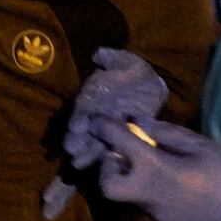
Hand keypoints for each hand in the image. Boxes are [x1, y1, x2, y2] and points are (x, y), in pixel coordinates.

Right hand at [62, 48, 169, 171]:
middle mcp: (97, 111)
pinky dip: (106, 156)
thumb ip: (112, 58)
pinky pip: (112, 146)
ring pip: (95, 139)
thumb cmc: (133, 71)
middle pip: (85, 126)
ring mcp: (107, 125)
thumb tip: (98, 54)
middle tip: (71, 150)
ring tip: (78, 163)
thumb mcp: (125, 61)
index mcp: (95, 93)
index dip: (80, 116)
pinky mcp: (120, 136)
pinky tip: (101, 165)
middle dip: (77, 138)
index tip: (75, 127)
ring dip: (87, 151)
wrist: (149, 84)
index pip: (85, 105)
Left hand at [95, 117, 220, 220]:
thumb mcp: (197, 143)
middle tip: (122, 155)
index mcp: (156, 169)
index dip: (105, 130)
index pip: (120, 145)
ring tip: (153, 167)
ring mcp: (154, 215)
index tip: (97, 120)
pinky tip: (172, 186)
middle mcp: (148, 195)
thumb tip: (136, 121)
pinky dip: (152, 193)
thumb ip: (163, 132)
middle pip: (107, 186)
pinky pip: (148, 205)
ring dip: (133, 179)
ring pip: (129, 195)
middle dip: (107, 169)